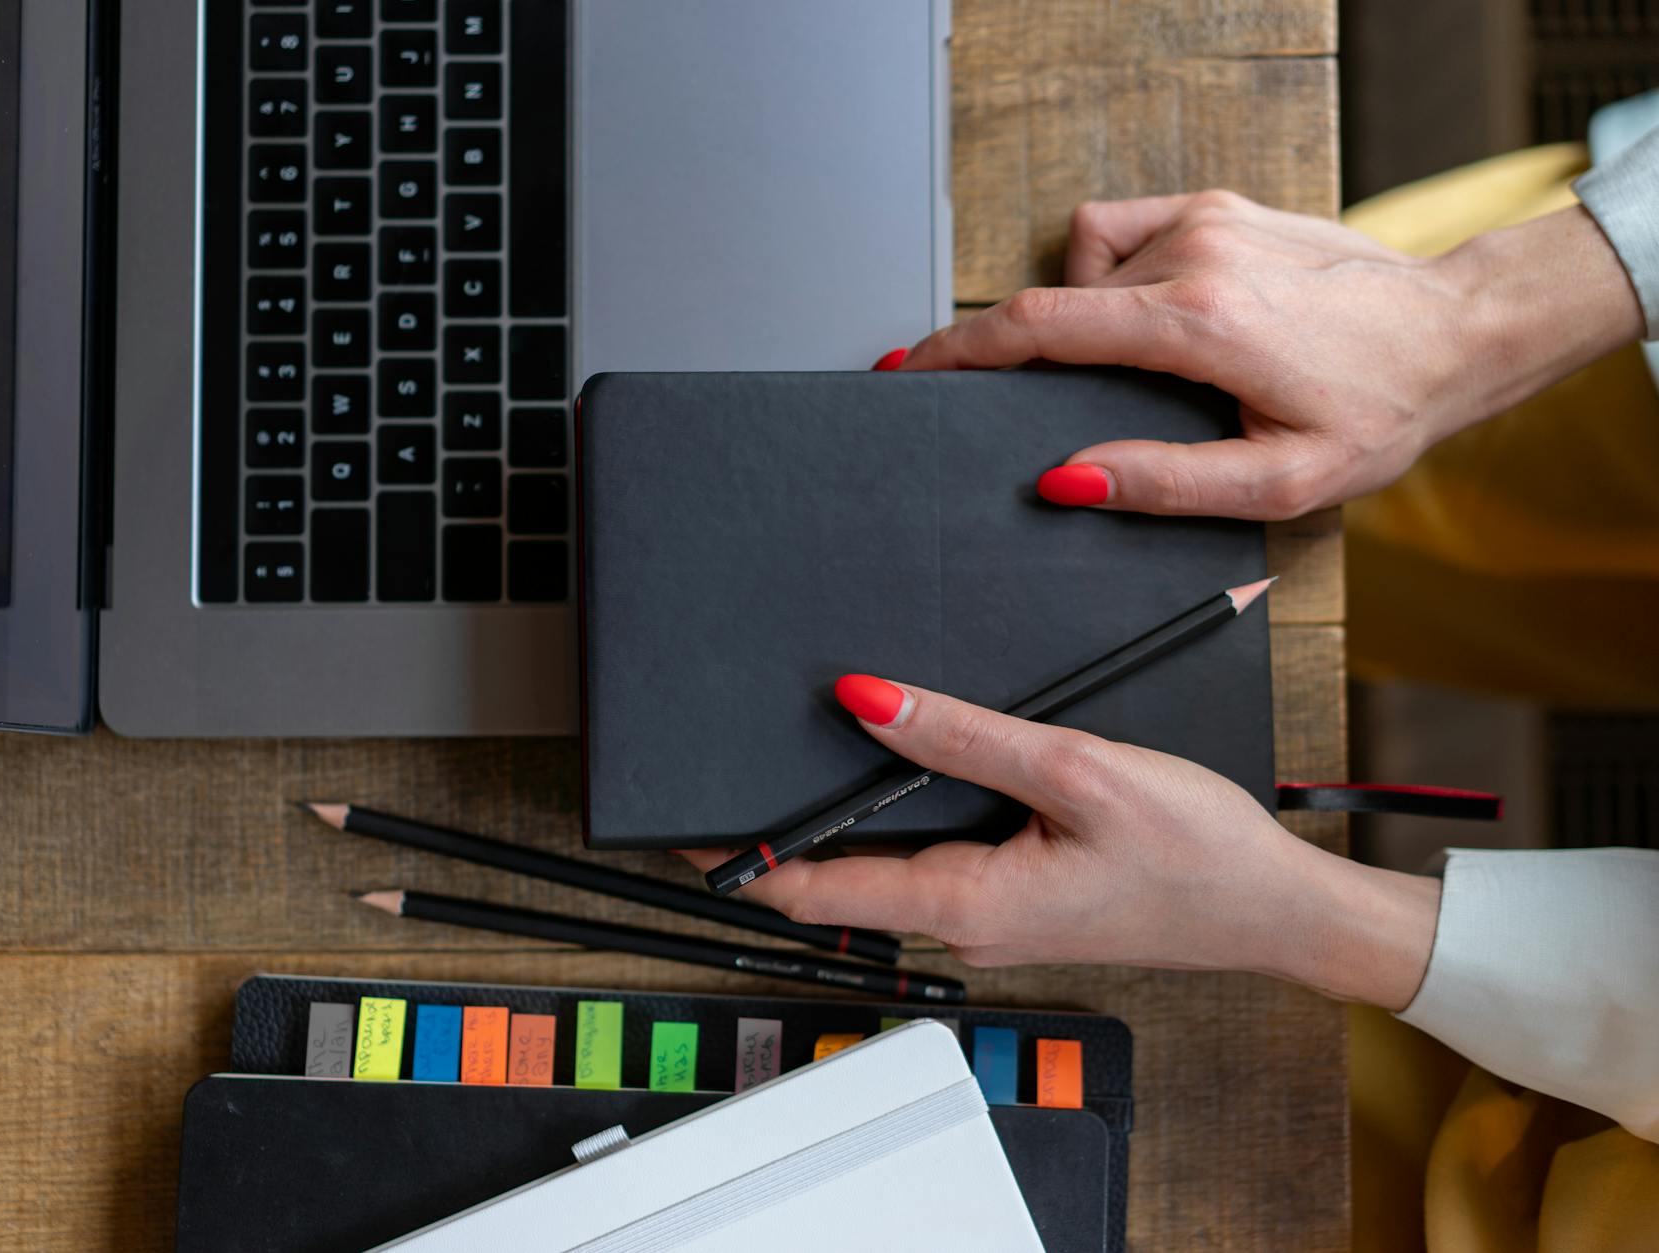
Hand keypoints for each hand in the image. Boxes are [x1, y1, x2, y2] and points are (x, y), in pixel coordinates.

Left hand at [682, 675, 1442, 1009]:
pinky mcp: (1017, 895)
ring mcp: (991, 913)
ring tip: (804, 746)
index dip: (739, 860)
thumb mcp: (1076, 771)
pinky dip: (900, 815)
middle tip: (730, 762)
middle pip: (841, 880)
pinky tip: (901, 763)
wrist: (1274, 906)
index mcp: (965, 901)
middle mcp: (966, 919)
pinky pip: (933, 856)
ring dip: (842, 818)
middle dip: (781, 830)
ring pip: (887, 864)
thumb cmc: (1195, 853)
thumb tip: (865, 700)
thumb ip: (963, 735)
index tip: (679, 831)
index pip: (813, 892)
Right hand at [885, 192, 1644, 519]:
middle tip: (1027, 404)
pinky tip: (1150, 317)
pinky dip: (1109, 273)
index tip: (907, 369)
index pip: (1040, 326)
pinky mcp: (1215, 205)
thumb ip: (1163, 485)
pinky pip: (1118, 231)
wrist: (1455, 332)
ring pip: (1083, 264)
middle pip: (1054, 299)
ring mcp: (1203, 219)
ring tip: (1136, 370)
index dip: (959, 351)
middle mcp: (1192, 253)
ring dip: (1081, 316)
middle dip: (1019, 351)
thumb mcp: (1280, 480)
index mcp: (1198, 324)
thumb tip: (1064, 479)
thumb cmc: (1379, 410)